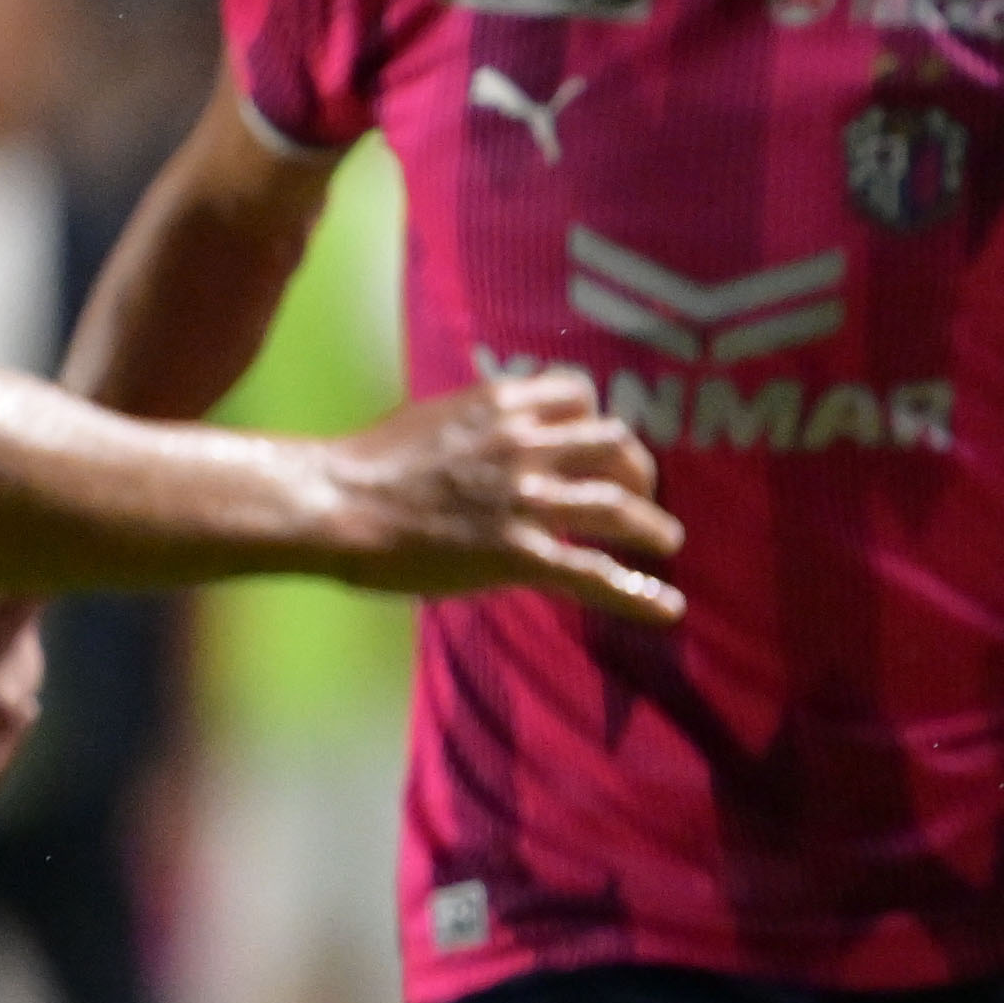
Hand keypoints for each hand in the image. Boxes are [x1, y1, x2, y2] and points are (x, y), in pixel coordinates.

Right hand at [338, 376, 685, 621]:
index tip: (599, 442)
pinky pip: (596, 573)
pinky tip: (668, 609)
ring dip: (653, 526)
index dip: (596, 417)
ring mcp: (526, 498)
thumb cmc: (368, 465)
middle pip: (614, 443)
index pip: (578, 393)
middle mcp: (525, 443)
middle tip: (641, 493)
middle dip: (637, 469)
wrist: (335, 502)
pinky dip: (639, 593)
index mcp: (501, 404)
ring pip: (619, 505)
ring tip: (666, 542)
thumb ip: (480, 423)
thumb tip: (497, 433)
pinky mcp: (520, 553)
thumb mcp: (434, 419)